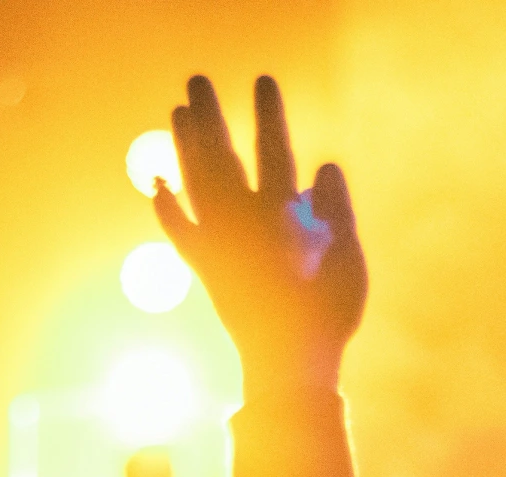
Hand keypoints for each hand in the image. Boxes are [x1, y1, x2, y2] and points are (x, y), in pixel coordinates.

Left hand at [153, 76, 365, 397]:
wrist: (290, 370)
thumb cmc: (328, 318)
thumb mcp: (348, 262)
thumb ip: (337, 211)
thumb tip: (324, 165)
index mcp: (281, 222)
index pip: (274, 153)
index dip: (268, 114)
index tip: (262, 78)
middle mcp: (241, 228)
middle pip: (220, 160)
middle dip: (209, 117)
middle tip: (196, 80)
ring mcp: (219, 249)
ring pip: (195, 189)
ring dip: (183, 149)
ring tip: (176, 114)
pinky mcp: (206, 272)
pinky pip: (181, 234)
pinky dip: (167, 208)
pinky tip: (157, 184)